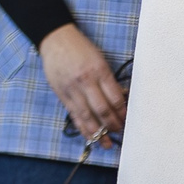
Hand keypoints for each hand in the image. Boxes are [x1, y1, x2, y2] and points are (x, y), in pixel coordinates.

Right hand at [39, 23, 126, 142]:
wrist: (55, 40)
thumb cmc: (81, 49)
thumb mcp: (100, 59)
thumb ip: (109, 80)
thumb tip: (121, 99)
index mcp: (99, 70)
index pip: (114, 97)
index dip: (122, 112)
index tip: (128, 119)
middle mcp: (85, 81)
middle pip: (102, 109)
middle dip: (113, 124)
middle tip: (120, 132)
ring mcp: (72, 89)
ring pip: (87, 116)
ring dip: (98, 132)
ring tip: (106, 143)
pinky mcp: (62, 95)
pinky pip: (74, 115)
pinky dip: (83, 128)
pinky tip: (90, 137)